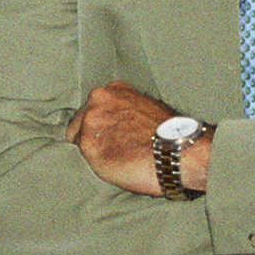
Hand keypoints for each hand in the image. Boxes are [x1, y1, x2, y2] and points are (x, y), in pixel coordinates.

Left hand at [67, 81, 188, 195]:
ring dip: (92, 149)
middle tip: (115, 149)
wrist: (177, 151)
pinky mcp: (87, 144)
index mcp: (113, 89)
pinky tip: (113, 165)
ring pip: (78, 139)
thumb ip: (123, 109)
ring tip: (117, 158)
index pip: (93, 107)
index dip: (101, 125)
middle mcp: (97, 99)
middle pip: (80, 121)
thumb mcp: (146, 107)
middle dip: (92, 135)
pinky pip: (81, 157)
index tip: (112, 135)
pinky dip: (93, 163)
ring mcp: (90, 120)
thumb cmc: (168, 134)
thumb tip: (115, 123)